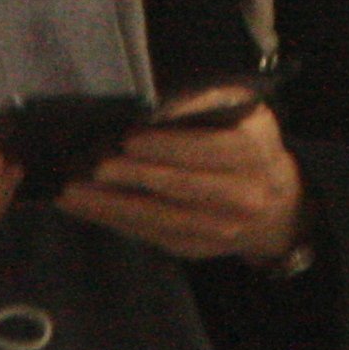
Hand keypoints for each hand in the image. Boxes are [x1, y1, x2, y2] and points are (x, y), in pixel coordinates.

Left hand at [61, 86, 303, 264]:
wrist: (275, 203)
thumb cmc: (248, 142)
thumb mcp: (244, 110)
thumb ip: (208, 101)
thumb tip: (158, 104)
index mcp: (251, 153)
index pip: (207, 150)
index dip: (168, 146)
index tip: (130, 138)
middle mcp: (240, 196)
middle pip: (179, 187)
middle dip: (133, 177)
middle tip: (94, 167)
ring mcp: (218, 228)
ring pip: (160, 218)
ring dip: (112, 206)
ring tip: (73, 193)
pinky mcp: (196, 249)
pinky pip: (151, 235)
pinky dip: (116, 221)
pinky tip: (86, 208)